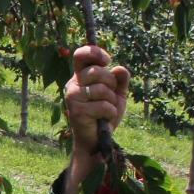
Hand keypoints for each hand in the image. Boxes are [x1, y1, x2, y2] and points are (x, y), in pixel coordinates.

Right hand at [61, 44, 129, 193]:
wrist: (96, 140)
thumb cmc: (104, 115)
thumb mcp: (116, 94)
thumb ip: (120, 80)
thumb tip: (119, 69)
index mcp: (80, 77)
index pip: (81, 55)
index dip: (95, 52)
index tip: (107, 60)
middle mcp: (73, 85)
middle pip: (98, 71)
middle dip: (111, 83)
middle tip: (109, 96)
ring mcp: (72, 98)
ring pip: (102, 89)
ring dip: (111, 101)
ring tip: (106, 110)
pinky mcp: (77, 112)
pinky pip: (103, 105)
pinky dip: (110, 113)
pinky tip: (104, 119)